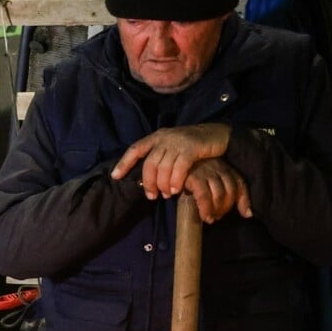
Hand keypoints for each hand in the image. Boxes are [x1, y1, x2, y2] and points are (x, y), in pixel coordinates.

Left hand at [111, 123, 231, 200]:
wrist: (216, 134)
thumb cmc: (191, 146)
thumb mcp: (171, 148)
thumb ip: (160, 157)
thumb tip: (147, 179)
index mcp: (156, 137)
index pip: (135, 149)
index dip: (124, 163)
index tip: (115, 177)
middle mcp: (164, 138)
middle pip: (149, 164)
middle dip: (149, 182)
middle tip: (152, 196)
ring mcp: (177, 142)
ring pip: (163, 168)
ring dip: (163, 184)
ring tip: (166, 195)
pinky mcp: (191, 147)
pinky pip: (179, 168)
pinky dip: (176, 181)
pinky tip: (176, 190)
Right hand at [179, 157, 252, 223]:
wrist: (171, 162)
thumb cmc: (191, 175)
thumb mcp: (210, 180)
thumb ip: (226, 193)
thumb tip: (248, 214)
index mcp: (224, 167)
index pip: (240, 184)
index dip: (244, 200)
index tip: (245, 214)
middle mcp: (218, 168)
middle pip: (229, 191)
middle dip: (225, 208)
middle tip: (217, 217)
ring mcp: (206, 172)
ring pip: (219, 195)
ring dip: (216, 210)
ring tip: (210, 218)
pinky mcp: (194, 177)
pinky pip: (204, 196)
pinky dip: (206, 209)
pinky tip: (204, 216)